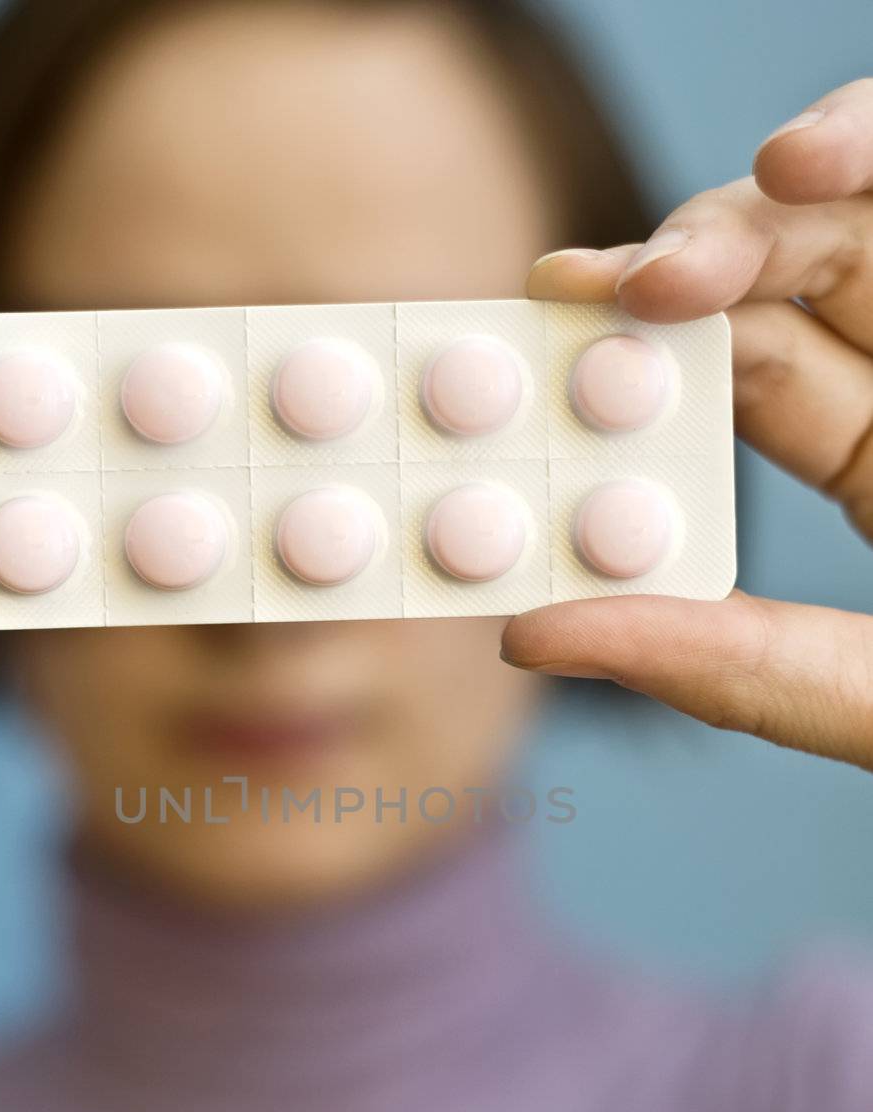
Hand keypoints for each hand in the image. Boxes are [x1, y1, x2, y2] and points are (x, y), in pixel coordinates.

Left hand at [505, 78, 872, 771]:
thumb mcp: (872, 696)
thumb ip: (725, 667)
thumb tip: (528, 634)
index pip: (739, 373)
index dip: (637, 338)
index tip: (547, 302)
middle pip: (797, 270)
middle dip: (708, 250)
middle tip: (632, 265)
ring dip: (806, 181)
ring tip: (761, 186)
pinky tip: (824, 160)